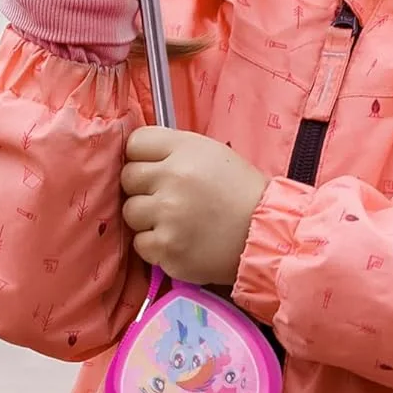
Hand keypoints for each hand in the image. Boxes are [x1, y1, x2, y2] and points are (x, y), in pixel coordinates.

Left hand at [120, 127, 269, 286]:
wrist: (264, 233)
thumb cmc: (238, 190)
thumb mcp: (210, 153)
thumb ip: (172, 150)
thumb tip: (135, 156)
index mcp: (184, 150)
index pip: (135, 143)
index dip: (141, 156)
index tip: (153, 168)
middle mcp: (172, 179)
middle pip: (128, 178)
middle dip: (143, 188)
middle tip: (168, 196)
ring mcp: (167, 216)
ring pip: (130, 212)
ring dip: (147, 218)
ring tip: (175, 220)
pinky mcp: (167, 249)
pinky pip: (140, 244)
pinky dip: (155, 245)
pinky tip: (179, 240)